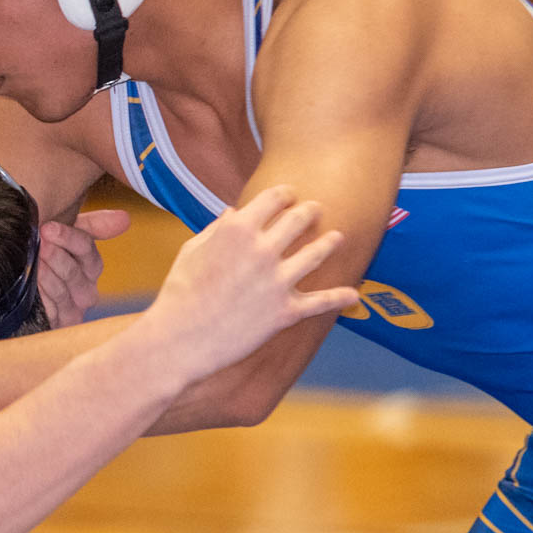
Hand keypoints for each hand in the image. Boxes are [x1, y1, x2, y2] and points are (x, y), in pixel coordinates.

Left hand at [38, 209, 130, 327]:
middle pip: (75, 272)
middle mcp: (85, 289)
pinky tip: (32, 286)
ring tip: (34, 263)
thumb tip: (125, 218)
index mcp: (89, 265)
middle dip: (57, 257)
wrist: (17, 288)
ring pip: (63, 292)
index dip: (68, 238)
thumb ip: (93, 226)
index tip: (47, 227)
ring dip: (47, 276)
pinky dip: (42, 297)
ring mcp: (72, 309)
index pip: (87, 250)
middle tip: (40, 245)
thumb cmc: (44, 254)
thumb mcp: (63, 235)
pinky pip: (53, 312)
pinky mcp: (58, 325)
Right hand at [138, 186, 357, 381]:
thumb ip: (217, 229)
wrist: (179, 338)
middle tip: (316, 209)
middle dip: (310, 211)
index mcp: (237, 229)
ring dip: (330, 242)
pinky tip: (353, 295)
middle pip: (298, 220)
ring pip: (316, 254)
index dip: (285, 193)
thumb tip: (233, 213)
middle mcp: (262, 250)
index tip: (289, 194)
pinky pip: (320, 303)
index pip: (273, 199)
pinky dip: (340, 298)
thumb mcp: (192, 250)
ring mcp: (277, 281)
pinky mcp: (285, 312)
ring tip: (339, 237)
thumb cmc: (179, 292)